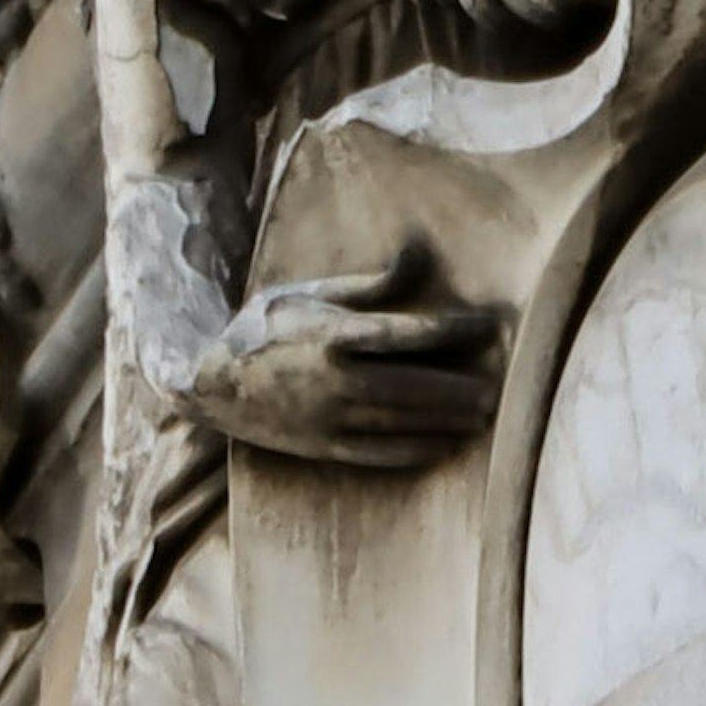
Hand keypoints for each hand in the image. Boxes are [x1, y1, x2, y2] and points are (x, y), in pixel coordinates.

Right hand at [189, 244, 508, 464]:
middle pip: (412, 385)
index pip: (407, 332)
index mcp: (332, 335)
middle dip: (458, 387)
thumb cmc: (262, 327)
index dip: (452, 328)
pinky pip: (377, 453)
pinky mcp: (323, 447)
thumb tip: (419, 252)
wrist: (208, 383)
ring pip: (400, 422)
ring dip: (445, 421)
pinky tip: (444, 445)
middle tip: (497, 388)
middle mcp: (334, 380)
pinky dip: (414, 450)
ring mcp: (328, 418)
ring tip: (482, 417)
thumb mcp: (308, 295)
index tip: (488, 324)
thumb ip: (370, 285)